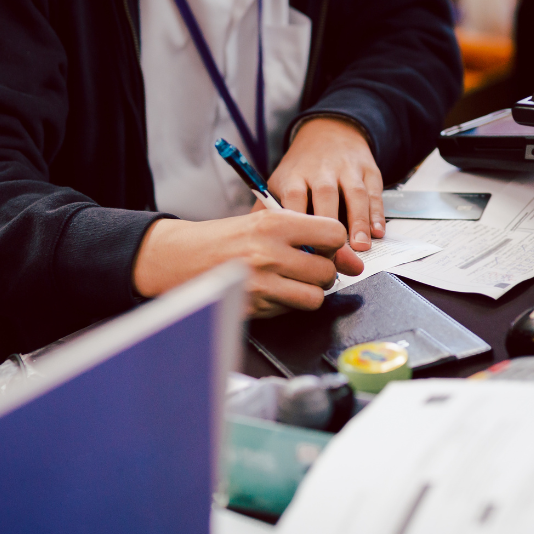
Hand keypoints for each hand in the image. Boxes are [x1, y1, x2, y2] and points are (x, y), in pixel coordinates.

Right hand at [133, 210, 364, 318]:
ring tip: (290, 280)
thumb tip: (352, 261)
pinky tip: (270, 291)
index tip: (325, 246)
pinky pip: (290, 311)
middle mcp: (269, 253)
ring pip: (314, 297)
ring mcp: (261, 284)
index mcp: (274, 224)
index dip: (334, 243)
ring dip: (308, 291)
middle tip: (303, 266)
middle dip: (321, 271)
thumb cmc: (226, 238)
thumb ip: (308, 236)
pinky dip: (286, 303)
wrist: (180, 258)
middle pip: (326, 270)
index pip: (334, 234)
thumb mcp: (265, 222)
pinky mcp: (253, 308)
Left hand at [268, 116, 384, 251]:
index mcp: (294, 176)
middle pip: (326, 197)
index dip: (300, 227)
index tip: (302, 253)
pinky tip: (377, 232)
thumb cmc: (302, 168)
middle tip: (333, 257)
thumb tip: (253, 240)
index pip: (295, 200)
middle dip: (330, 228)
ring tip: (361, 247)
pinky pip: (375, 193)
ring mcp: (347, 169)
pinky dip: (377, 214)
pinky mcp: (368, 170)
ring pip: (354, 195)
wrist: (329, 131)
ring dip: (358, 222)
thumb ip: (267, 209)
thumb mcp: (279, 182)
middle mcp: (321, 170)